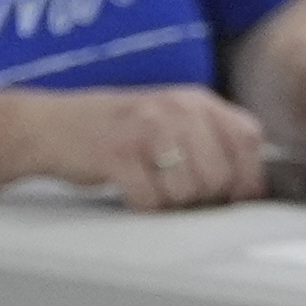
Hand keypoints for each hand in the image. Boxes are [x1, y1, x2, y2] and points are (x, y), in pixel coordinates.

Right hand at [34, 85, 271, 212]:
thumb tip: (252, 186)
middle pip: (219, 175)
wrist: (53, 125)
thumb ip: (213, 140)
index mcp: (195, 100)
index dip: (248, 176)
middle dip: (203, 196)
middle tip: (177, 190)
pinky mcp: (118, 154)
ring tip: (151, 185)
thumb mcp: (172, 119)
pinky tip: (130, 189)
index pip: (248, 139)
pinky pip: (150, 200)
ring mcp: (146, 129)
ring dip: (170, 202)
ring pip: (187, 192)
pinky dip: (142, 205)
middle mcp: (175, 109)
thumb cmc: (119, 129)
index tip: (236, 197)